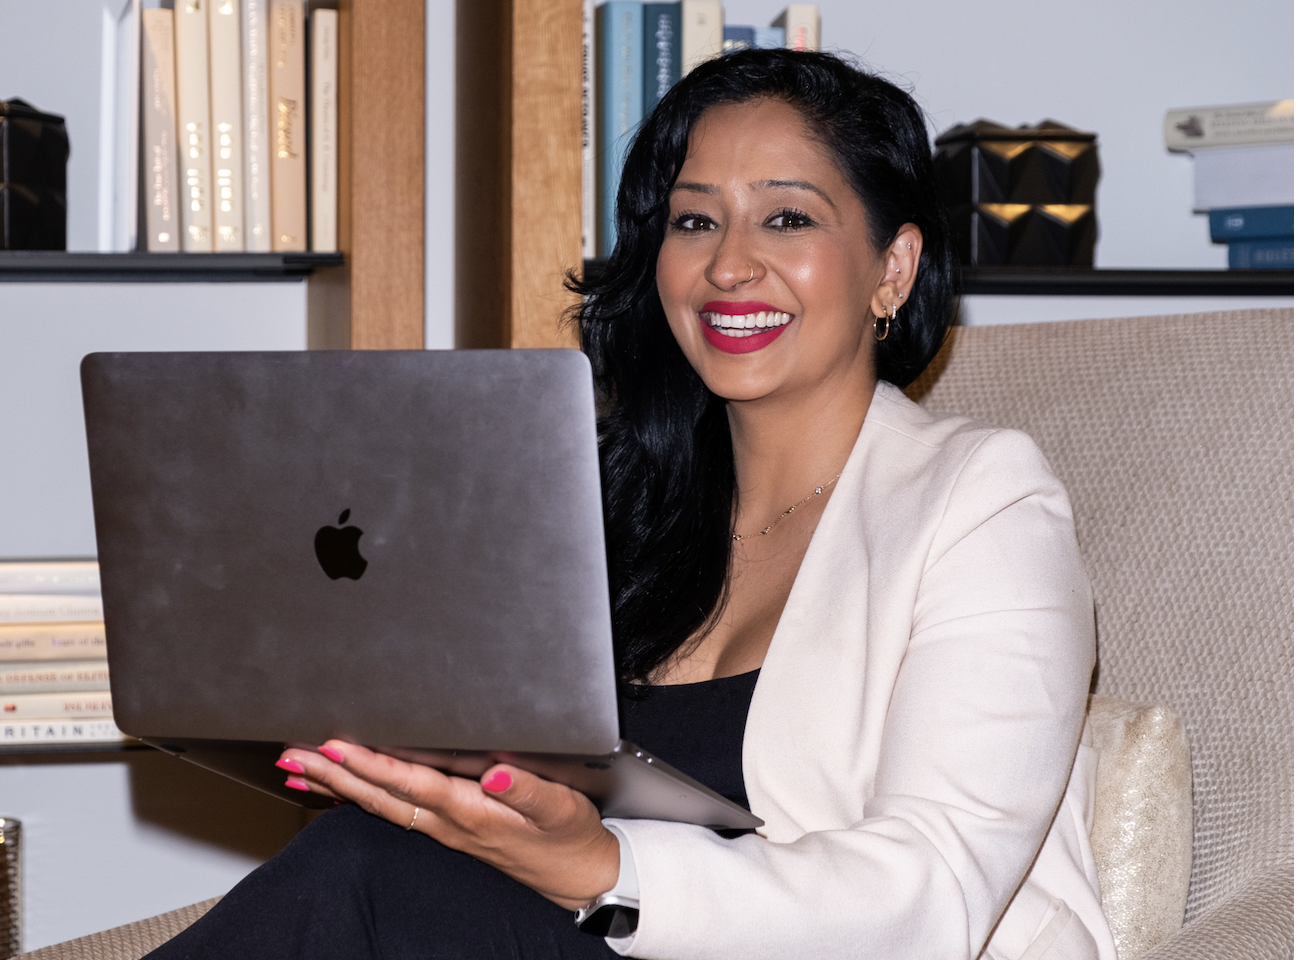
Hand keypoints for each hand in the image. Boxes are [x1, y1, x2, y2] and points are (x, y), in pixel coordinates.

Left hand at [275, 741, 619, 909]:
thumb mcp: (561, 810)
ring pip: (380, 805)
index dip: (373, 764)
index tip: (337, 745)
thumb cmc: (570, 837)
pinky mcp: (448, 828)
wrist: (578, 877)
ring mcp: (444, 829)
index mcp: (473, 812)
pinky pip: (393, 811)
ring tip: (299, 768)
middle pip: (380, 797)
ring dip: (337, 786)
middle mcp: (449, 822)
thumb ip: (528, 791)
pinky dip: (360, 797)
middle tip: (293, 754)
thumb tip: (497, 773)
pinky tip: (339, 790)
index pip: (412, 783)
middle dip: (335, 775)